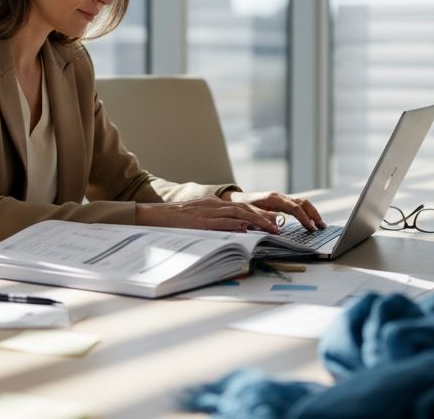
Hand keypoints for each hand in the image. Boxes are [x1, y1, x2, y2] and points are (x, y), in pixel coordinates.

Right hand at [135, 196, 280, 233]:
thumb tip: (237, 230)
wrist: (154, 215)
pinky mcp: (201, 222)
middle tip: (279, 225)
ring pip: (238, 215)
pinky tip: (248, 230)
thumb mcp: (197, 217)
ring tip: (271, 229)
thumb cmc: (173, 220)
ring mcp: (207, 213)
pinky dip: (236, 225)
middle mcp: (213, 205)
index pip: (240, 208)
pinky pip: (222, 223)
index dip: (258, 214)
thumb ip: (215, 222)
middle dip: (264, 217)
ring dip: (257, 222)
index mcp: (212, 204)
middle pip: (244, 209)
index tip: (273, 221)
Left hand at [221, 190, 325, 230]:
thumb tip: (280, 225)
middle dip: (314, 214)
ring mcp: (282, 198)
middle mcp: (280, 196)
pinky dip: (307, 212)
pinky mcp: (282, 202)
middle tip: (321, 227)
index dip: (304, 218)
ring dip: (313, 213)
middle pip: (303, 202)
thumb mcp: (251, 213)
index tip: (312, 228)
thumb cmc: (242, 207)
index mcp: (273, 198)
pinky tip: (311, 221)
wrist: (236, 199)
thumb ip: (265, 218)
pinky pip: (298, 205)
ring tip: (320, 225)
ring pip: (303, 203)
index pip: (294, 208)